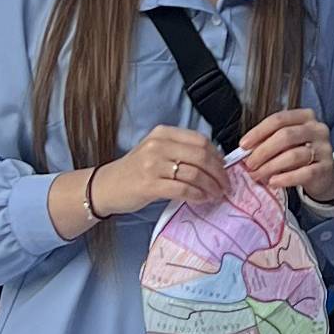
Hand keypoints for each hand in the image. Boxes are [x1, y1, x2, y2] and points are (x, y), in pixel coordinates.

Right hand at [100, 122, 230, 214]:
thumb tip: (215, 162)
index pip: (200, 140)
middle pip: (201, 156)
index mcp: (163, 133)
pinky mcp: (149, 185)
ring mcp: (152, 165)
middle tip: (226, 186)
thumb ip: (181, 151)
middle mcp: (158, 145)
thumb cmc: (136, 171)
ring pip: (194, 173)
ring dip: (210, 186)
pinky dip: (197, 195)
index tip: (225, 170)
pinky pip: (182, 189)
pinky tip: (202, 199)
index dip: (218, 156)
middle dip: (219, 173)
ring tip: (216, 195)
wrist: (107, 186)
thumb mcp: (156, 151)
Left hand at [239, 106, 333, 203]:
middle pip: (285, 136)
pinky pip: (303, 173)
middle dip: (263, 151)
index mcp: (305, 116)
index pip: (278, 119)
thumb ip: (268, 141)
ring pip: (293, 155)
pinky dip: (285, 178)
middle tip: (249, 163)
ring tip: (258, 175)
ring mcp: (323, 148)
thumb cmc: (299, 153)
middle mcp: (317, 129)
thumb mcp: (285, 143)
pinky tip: (273, 182)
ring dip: (270, 166)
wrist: (321, 174)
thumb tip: (246, 150)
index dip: (258, 132)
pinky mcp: (325, 168)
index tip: (243, 145)